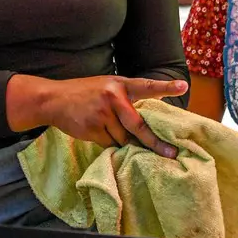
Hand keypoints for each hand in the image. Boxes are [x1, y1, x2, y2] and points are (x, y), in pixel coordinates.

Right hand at [7, 75, 185, 156]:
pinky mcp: (92, 129)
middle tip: (171, 153)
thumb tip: (147, 122)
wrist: (54, 99)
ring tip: (107, 128)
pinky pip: (109, 144)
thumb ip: (126, 98)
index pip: (146, 86)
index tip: (183, 87)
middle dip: (155, 143)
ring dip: (123, 141)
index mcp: (120, 84)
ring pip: (123, 138)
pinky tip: (98, 132)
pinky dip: (109, 143)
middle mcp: (112, 97)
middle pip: (138, 126)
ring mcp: (101, 114)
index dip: (165, 87)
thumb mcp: (106, 87)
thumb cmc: (85, 93)